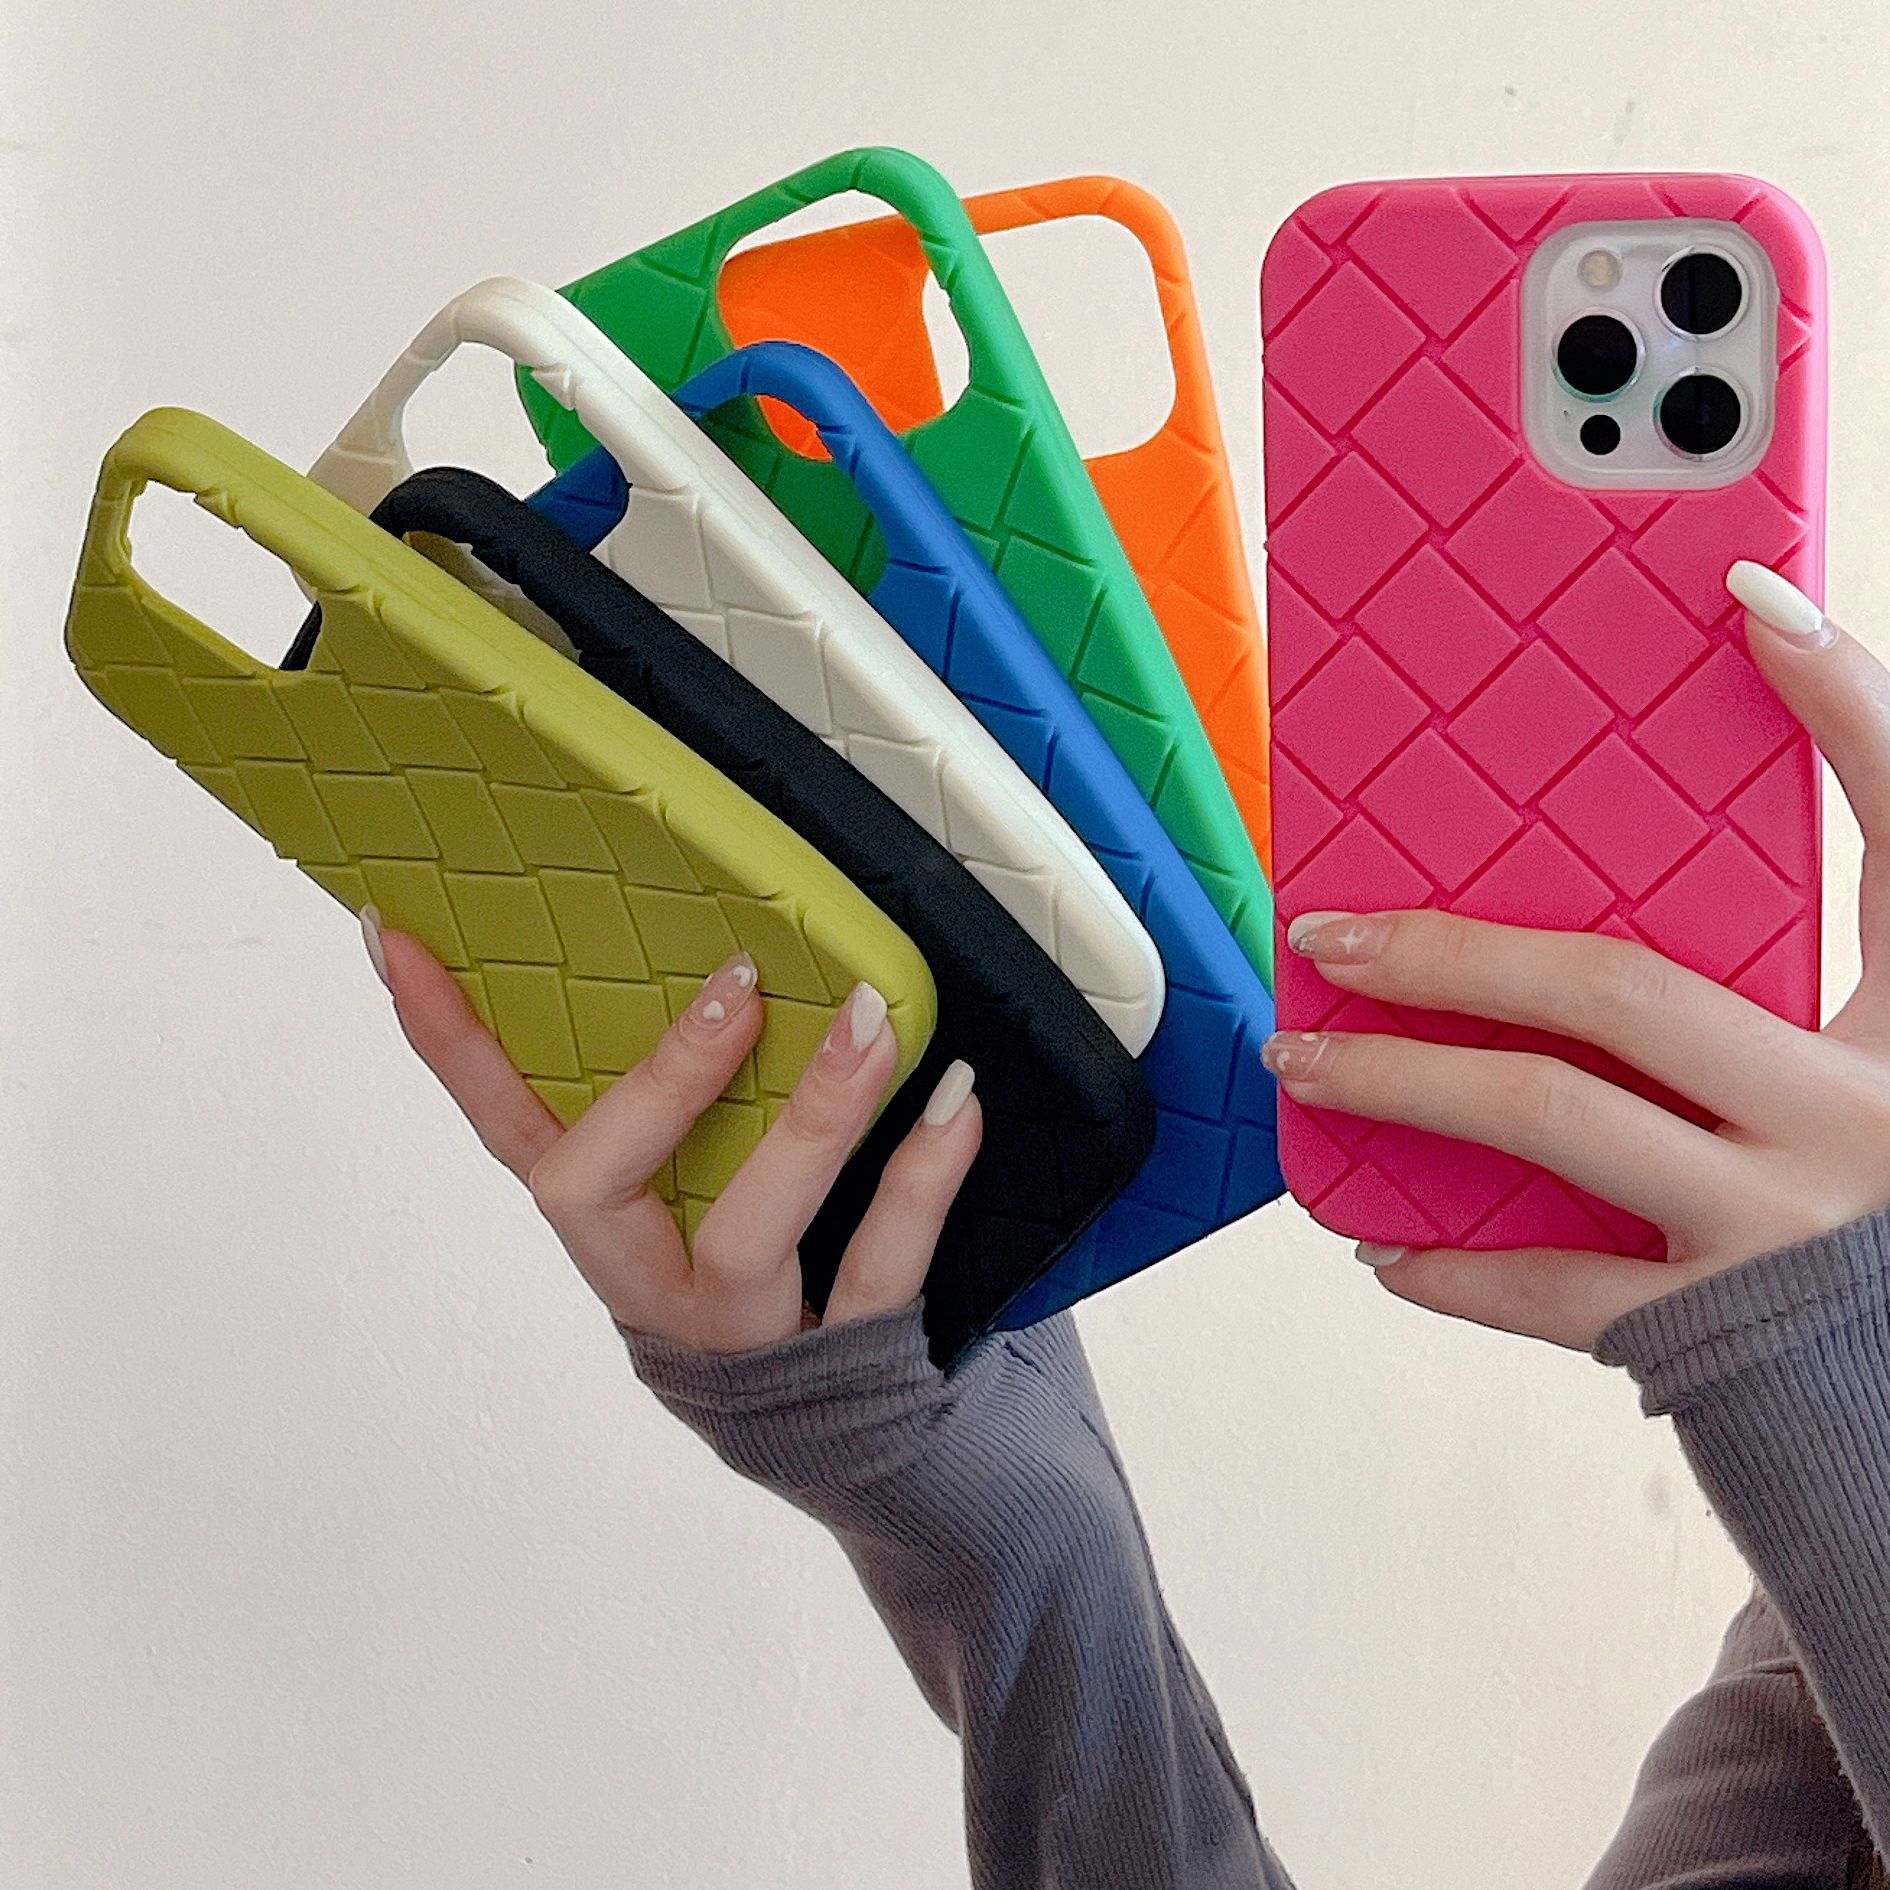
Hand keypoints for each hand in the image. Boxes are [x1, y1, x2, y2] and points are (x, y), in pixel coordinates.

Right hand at [361, 931, 981, 1351]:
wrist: (913, 1476)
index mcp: (620, 1238)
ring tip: (867, 1021)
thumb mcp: (745, 1202)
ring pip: (745, 1238)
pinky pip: (879, 1272)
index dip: (450, 1046)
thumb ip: (719, 1112)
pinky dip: (921, 1181)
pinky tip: (956, 1101)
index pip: (508, 1131)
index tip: (399, 935)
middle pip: (591, 1191)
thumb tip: (739, 946)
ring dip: (809, 1120)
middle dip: (651, 1083)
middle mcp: (659, 1295)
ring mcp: (748, 1343)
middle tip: (734, 981)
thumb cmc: (818, 1298)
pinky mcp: (850, 1372)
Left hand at [1263, 562, 1889, 1349]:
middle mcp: (1870, 1114)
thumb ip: (1807, 1010)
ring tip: (1305, 1059)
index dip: (1847, 702)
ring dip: (1399, 1083)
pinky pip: (1554, 1288)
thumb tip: (1608, 959)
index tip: (1747, 596)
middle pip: (1624, 984)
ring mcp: (1789, 1228)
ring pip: (1551, 1114)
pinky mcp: (1724, 1335)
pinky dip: (1452, 1269)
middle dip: (1452, 951)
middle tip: (1331, 936)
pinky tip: (1380, 1246)